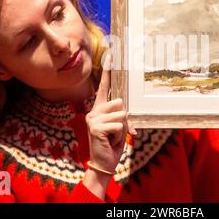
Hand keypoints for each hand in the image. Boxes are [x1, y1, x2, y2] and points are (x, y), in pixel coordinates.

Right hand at [82, 53, 136, 197]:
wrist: (104, 164)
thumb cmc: (112, 144)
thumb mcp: (120, 128)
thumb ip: (121, 117)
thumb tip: (125, 111)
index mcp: (100, 108)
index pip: (104, 86)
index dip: (107, 70)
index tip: (110, 54)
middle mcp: (94, 110)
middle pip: (120, 103)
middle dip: (124, 120)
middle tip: (116, 133)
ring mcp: (93, 118)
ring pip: (121, 114)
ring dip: (123, 129)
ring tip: (113, 138)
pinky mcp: (95, 127)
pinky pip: (118, 125)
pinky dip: (120, 135)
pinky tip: (110, 141)